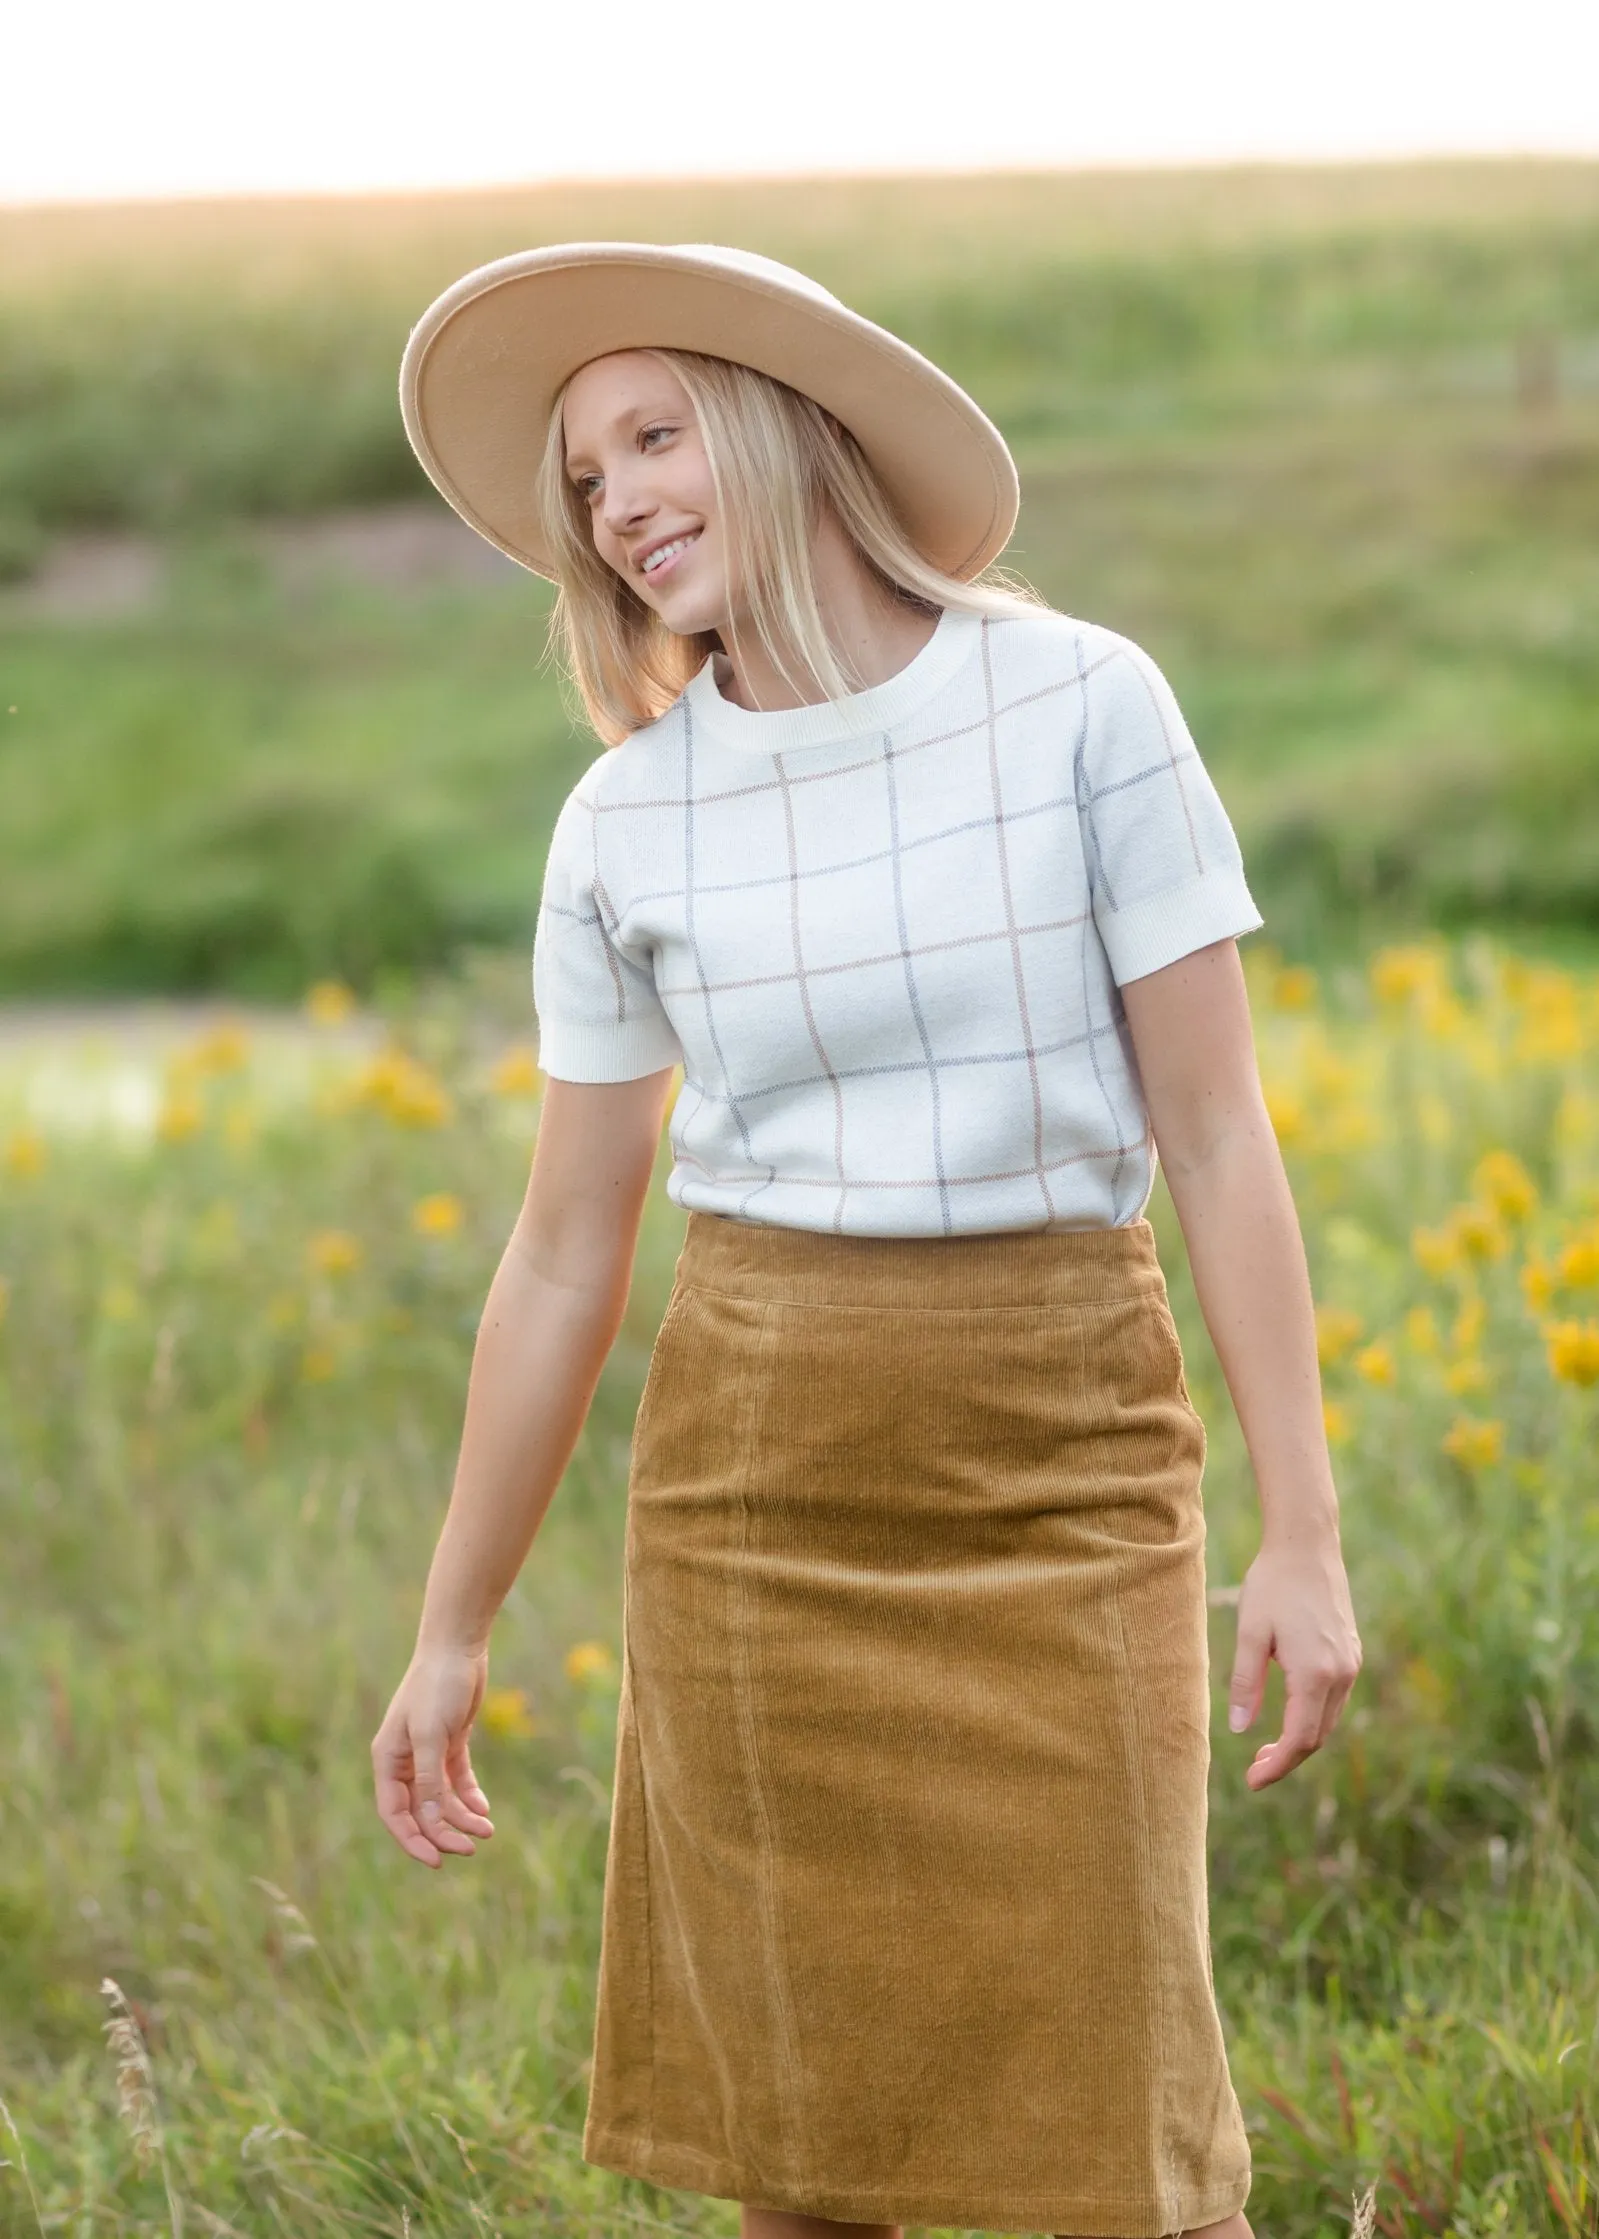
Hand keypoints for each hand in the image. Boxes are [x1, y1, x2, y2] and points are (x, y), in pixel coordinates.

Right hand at [372, 1645, 496, 1866]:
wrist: (457, 1647)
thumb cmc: (437, 1687)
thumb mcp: (431, 1735)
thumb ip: (428, 1779)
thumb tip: (428, 1820)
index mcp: (388, 1759)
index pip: (395, 1813)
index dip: (413, 1840)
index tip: (438, 1861)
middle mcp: (404, 1760)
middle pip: (421, 1811)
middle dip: (444, 1832)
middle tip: (473, 1848)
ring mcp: (427, 1752)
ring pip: (441, 1798)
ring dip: (462, 1816)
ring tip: (487, 1830)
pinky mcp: (450, 1742)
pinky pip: (456, 1780)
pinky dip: (468, 1796)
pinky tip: (483, 1809)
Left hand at [1227, 1534, 1361, 1788]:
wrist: (1307, 1545)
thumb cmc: (1273, 1585)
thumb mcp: (1250, 1633)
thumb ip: (1244, 1683)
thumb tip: (1239, 1729)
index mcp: (1316, 1674)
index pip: (1300, 1739)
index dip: (1278, 1767)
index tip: (1253, 1782)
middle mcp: (1342, 1674)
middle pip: (1317, 1736)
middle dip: (1287, 1758)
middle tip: (1254, 1769)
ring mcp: (1351, 1663)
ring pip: (1328, 1719)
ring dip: (1300, 1739)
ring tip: (1266, 1748)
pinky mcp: (1351, 1653)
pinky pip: (1334, 1699)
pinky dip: (1312, 1716)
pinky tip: (1288, 1714)